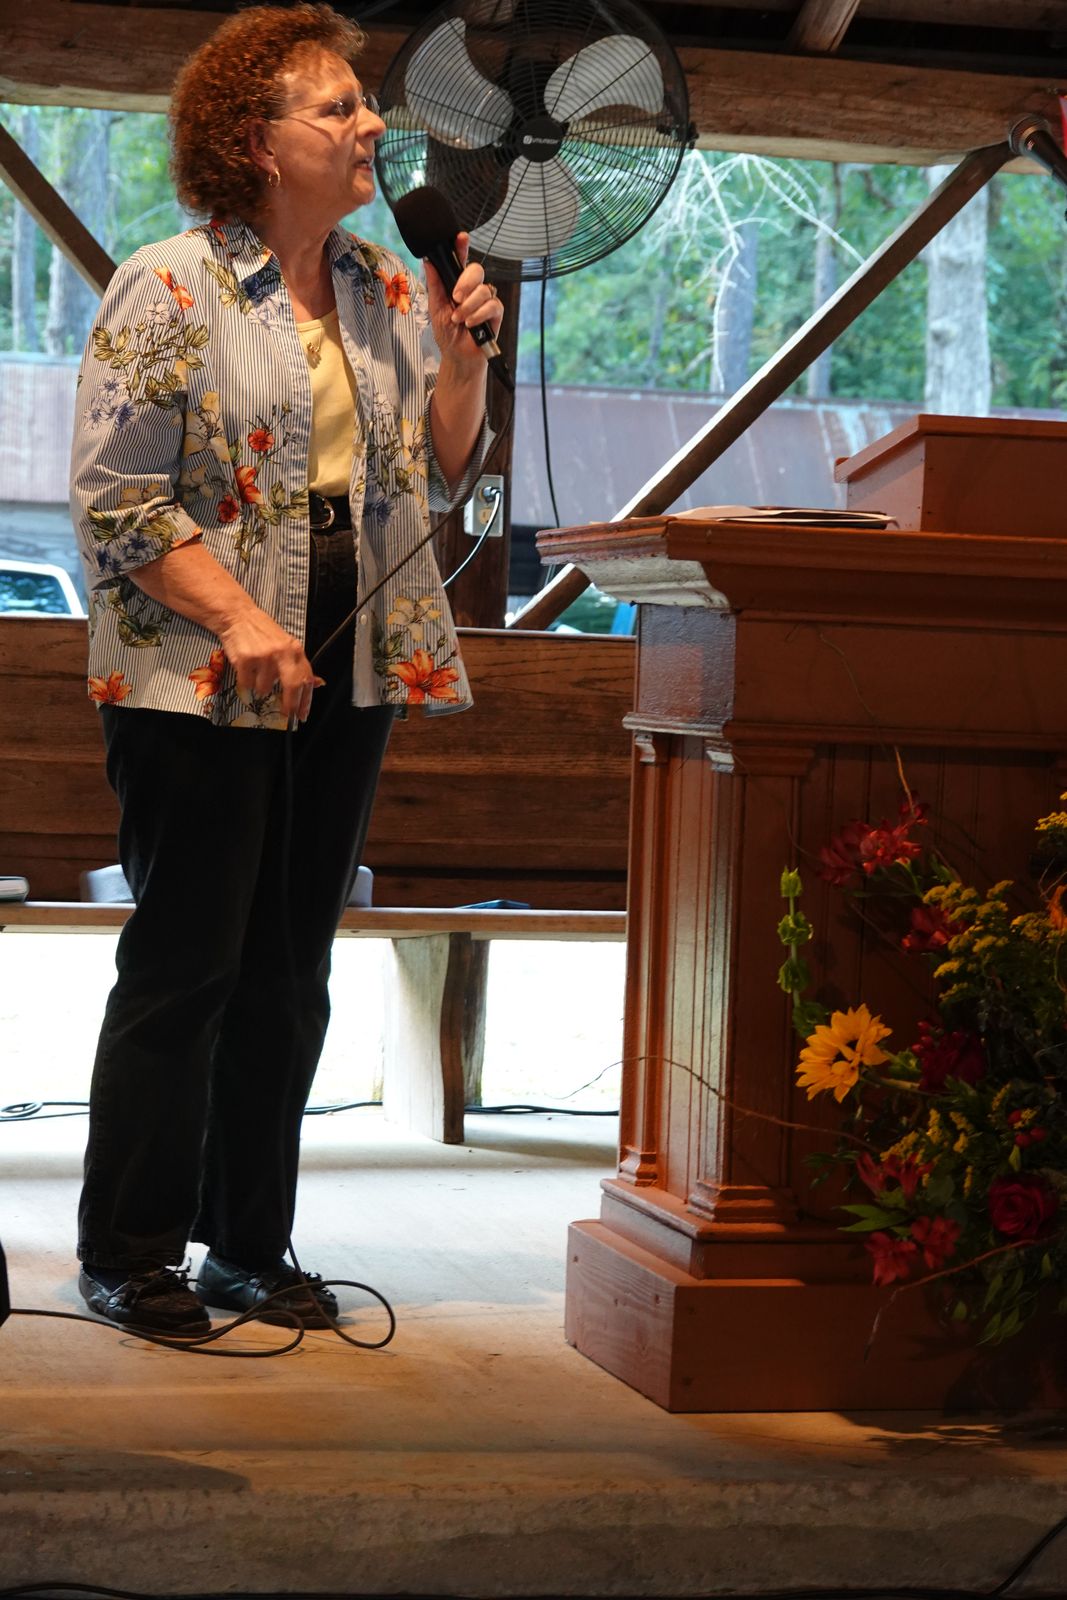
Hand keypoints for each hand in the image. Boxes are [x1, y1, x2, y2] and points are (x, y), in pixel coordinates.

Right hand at [217, 607, 318, 721]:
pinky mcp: (246, 659)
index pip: (306, 679)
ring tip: (257, 671)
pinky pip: (247, 684)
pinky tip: (246, 668)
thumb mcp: (286, 645)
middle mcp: (282, 652)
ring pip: (264, 688)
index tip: (302, 713)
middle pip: (292, 687)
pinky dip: (245, 681)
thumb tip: (316, 683)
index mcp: (295, 649)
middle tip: (285, 713)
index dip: (306, 700)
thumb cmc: (261, 631)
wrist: (237, 616)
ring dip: (260, 686)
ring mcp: (264, 656)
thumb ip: (298, 666)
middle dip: (289, 704)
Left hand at [424, 232, 501, 368]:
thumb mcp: (435, 308)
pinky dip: (479, 314)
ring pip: (483, 289)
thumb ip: (434, 285)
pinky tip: (470, 324)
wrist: (457, 356)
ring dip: (469, 306)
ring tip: (459, 319)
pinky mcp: (495, 313)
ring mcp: (485, 300)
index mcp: (458, 284)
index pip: (461, 260)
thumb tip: (428, 262)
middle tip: (455, 298)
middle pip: (476, 269)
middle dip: (465, 282)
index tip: (461, 237)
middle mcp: (473, 289)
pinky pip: (492, 305)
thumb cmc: (447, 333)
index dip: (462, 247)